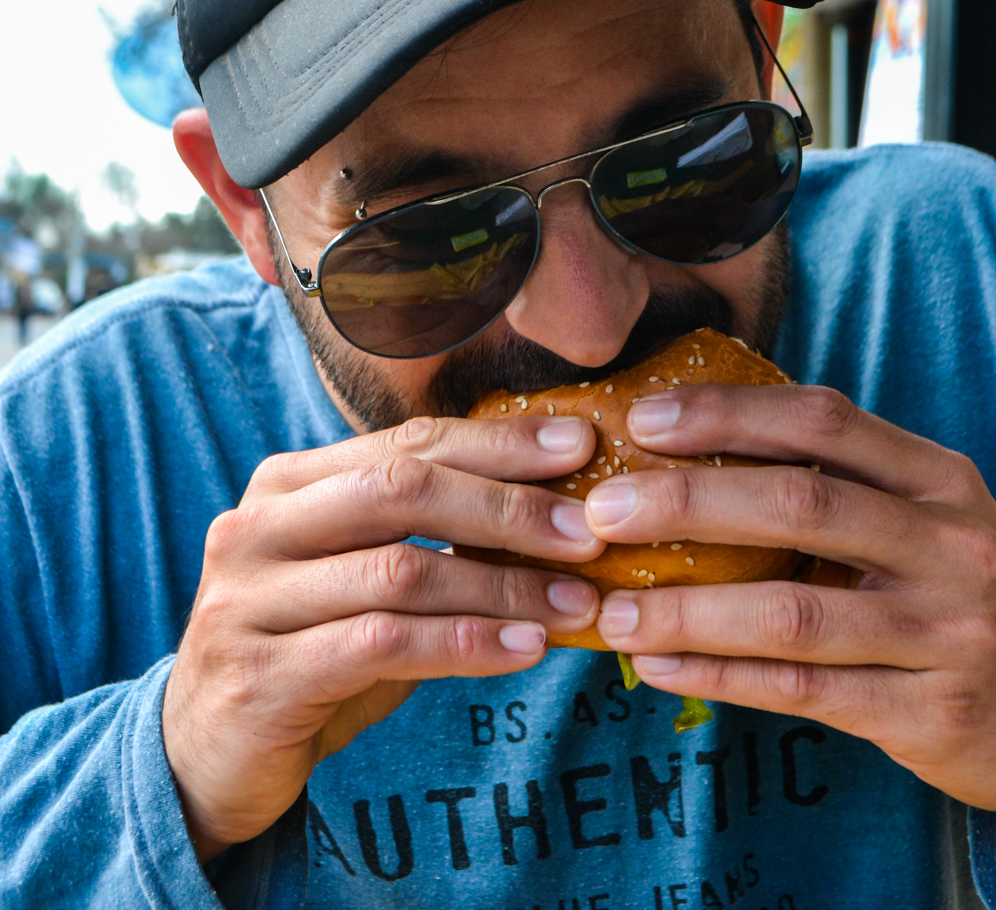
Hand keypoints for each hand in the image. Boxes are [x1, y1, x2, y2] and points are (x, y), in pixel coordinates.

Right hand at [162, 414, 602, 861]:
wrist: (205, 754)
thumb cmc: (310, 649)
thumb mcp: (362, 578)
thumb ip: (425, 536)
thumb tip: (552, 509)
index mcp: (287, 484)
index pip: (407, 444)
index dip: (496, 443)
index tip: (577, 449)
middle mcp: (256, 527)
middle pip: (402, 491)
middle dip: (507, 508)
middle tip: (588, 530)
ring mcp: (249, 600)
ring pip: (401, 571)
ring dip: (502, 588)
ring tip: (575, 603)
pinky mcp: (260, 675)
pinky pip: (383, 645)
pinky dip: (465, 645)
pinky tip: (523, 651)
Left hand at [585, 383, 995, 817]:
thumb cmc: (966, 592)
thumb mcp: (930, 517)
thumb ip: (840, 484)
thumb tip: (693, 460)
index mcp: (937, 478)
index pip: (822, 421)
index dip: (729, 414)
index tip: (644, 420)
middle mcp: (948, 544)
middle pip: (800, 504)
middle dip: (689, 502)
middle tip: (603, 511)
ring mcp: (946, 632)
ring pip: (793, 611)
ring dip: (688, 609)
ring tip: (611, 611)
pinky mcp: (934, 713)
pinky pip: (805, 689)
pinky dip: (721, 676)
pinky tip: (659, 667)